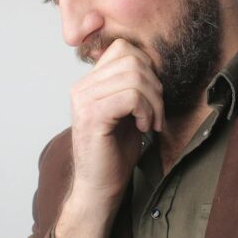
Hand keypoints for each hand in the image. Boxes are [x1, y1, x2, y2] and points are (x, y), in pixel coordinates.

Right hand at [54, 39, 163, 237]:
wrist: (100, 188)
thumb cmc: (115, 153)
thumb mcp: (127, 111)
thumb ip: (133, 85)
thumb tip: (153, 62)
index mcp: (89, 83)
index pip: (123, 49)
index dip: (147, 68)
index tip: (152, 98)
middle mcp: (81, 88)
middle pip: (133, 59)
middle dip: (155, 86)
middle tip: (156, 114)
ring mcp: (83, 101)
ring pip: (134, 76)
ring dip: (153, 101)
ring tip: (151, 123)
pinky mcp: (92, 116)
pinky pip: (131, 96)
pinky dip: (146, 110)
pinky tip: (143, 128)